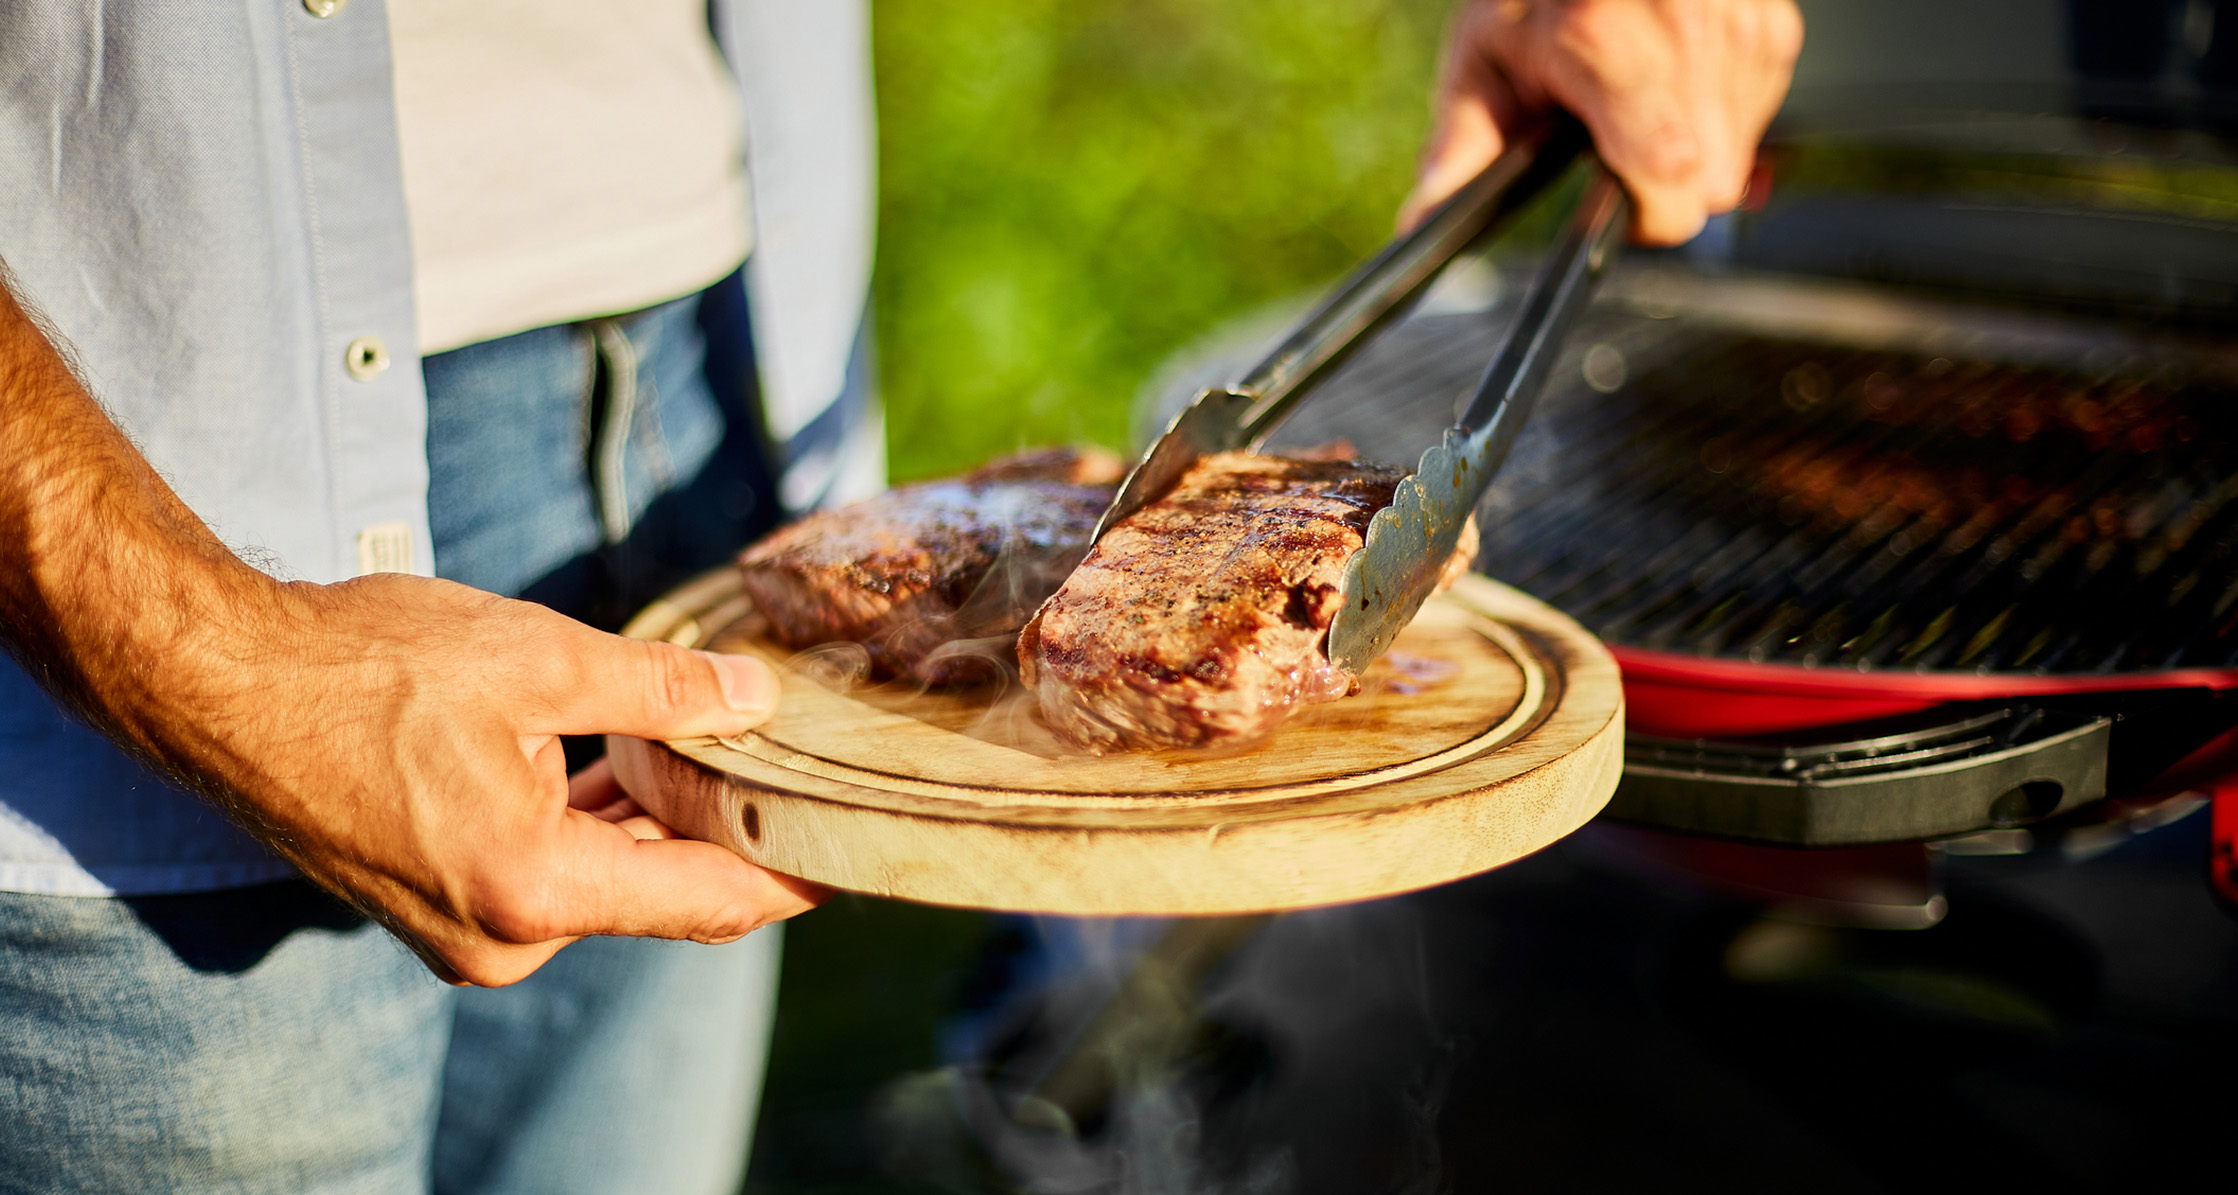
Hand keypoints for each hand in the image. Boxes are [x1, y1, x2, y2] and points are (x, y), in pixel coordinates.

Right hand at [0, 269, 819, 987]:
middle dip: (732, 832)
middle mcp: (503, 938)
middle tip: (807, 772)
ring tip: (737, 755)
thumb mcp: (540, 661)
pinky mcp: (438, 902)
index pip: (710, 900)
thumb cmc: (365, 668)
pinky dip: (600, 827)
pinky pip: (552, 875)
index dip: (794, 873)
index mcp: (536, 890)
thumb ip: (663, 693)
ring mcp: (465, 931)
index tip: (861, 848)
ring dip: (662, 823)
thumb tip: (760, 701)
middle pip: (663, 895)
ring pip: (607, 882)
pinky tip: (639, 767)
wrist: (219, 685)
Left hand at [1402, 0, 1802, 244]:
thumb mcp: (1484, 58)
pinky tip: (1674, 86)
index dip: (1647, 216)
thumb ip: (1461, 147)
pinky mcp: (1772, 25)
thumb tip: (1423, 221)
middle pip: (1711, 183)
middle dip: (1666, 191)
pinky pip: (1758, 114)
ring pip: (1737, 157)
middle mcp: (1687, 31)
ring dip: (1693, 154)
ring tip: (1638, 104)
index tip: (1619, 211)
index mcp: (1609, 46)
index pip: (1670, 177)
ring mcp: (1739, 26)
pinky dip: (1719, 117)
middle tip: (1617, 151)